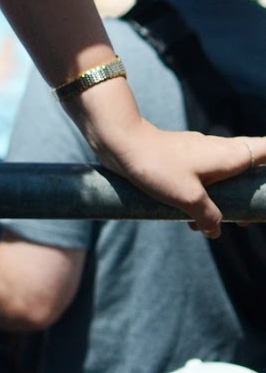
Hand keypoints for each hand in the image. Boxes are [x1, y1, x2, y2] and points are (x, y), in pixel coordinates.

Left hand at [86, 116, 265, 236]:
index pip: (264, 150)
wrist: (121, 142)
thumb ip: (209, 217)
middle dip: (250, 192)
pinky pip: (201, 180)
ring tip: (220, 225)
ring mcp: (198, 154)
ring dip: (224, 200)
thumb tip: (215, 230)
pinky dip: (202, 198)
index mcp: (228, 155)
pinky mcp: (180, 160)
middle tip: (249, 218)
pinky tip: (189, 220)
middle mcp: (217, 151)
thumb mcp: (189, 198)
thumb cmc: (158, 166)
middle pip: (247, 168)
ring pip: (222, 177)